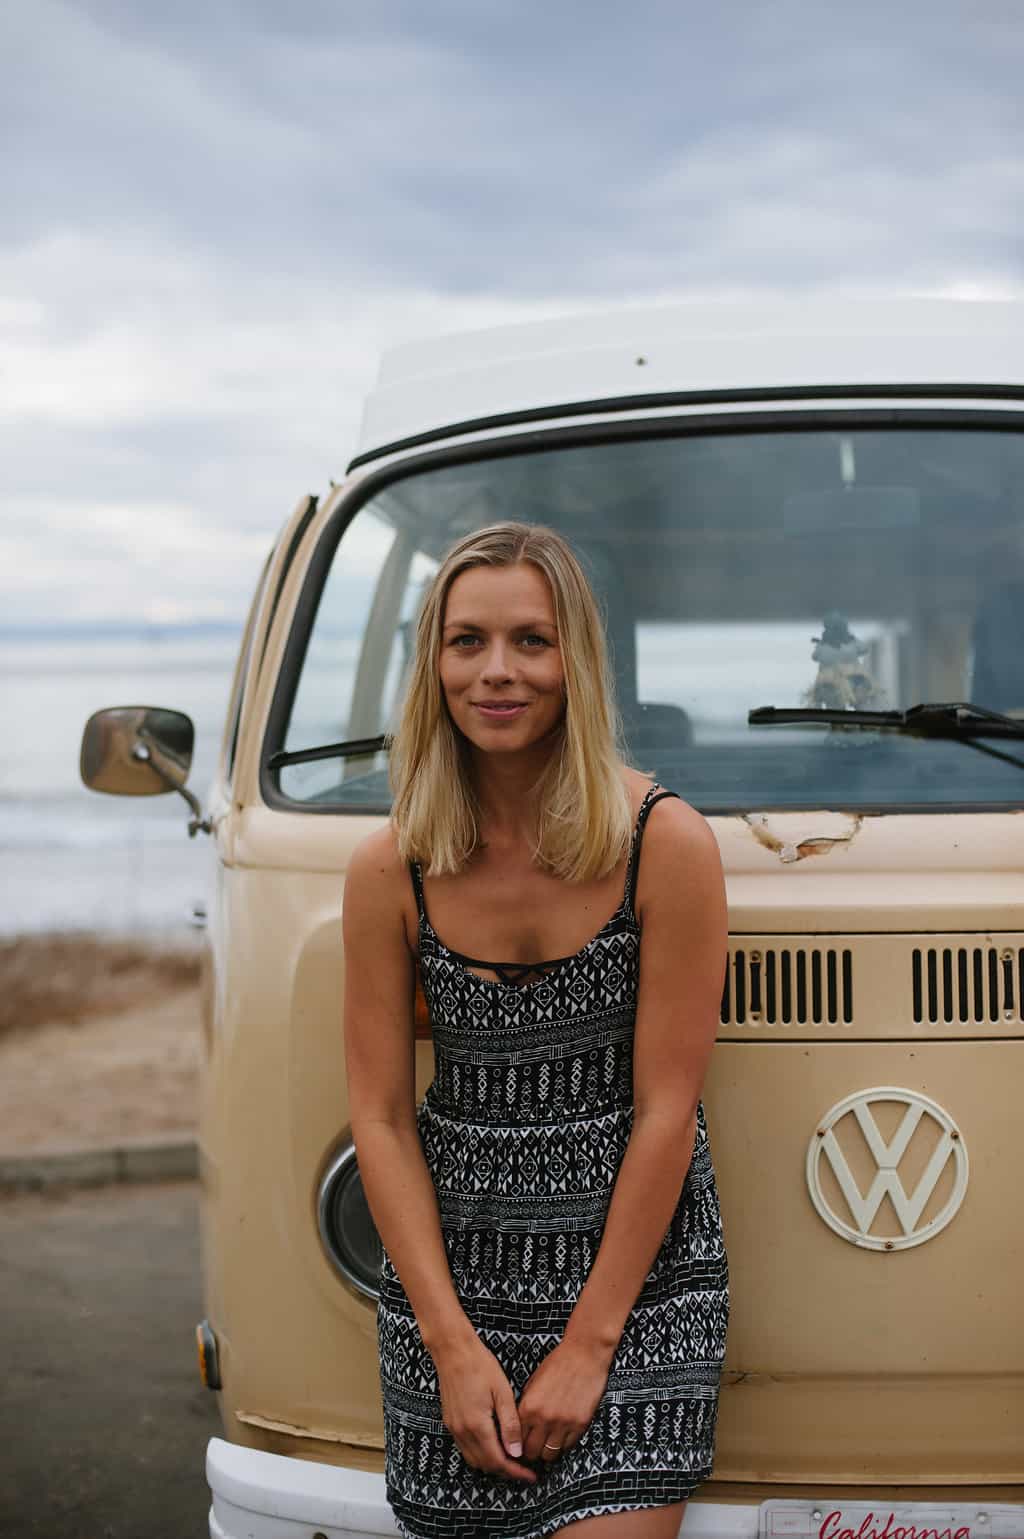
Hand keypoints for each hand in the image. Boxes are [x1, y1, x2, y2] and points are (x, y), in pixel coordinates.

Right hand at [433, 1334, 537, 1483]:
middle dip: (505, 1471)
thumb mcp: (502, 1392)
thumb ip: (510, 1425)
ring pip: (474, 1459)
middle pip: (485, 1465)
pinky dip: (480, 1454)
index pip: (498, 1461)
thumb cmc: (480, 1366)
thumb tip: (517, 1452)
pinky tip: (493, 1445)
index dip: (515, 1472)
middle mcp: (462, 1431)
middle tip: (524, 1469)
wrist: (453, 1350)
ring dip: (492, 1464)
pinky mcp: (450, 1422)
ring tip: (511, 1459)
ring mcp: (454, 1428)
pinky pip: (465, 1448)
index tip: (530, 1475)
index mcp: (477, 1425)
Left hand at [517, 1338, 612, 1462]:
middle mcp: (544, 1418)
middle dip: (531, 1451)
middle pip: (532, 1452)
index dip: (517, 1444)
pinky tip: (562, 1434)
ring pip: (550, 1455)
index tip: (520, 1445)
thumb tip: (521, 1425)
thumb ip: (526, 1405)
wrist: (584, 1354)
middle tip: (534, 1447)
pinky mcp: (580, 1425)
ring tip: (548, 1442)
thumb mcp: (533, 1381)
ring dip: (547, 1450)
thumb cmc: (559, 1363)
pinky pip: (568, 1447)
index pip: (516, 1439)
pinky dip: (564, 1444)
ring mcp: (563, 1423)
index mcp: (529, 1406)